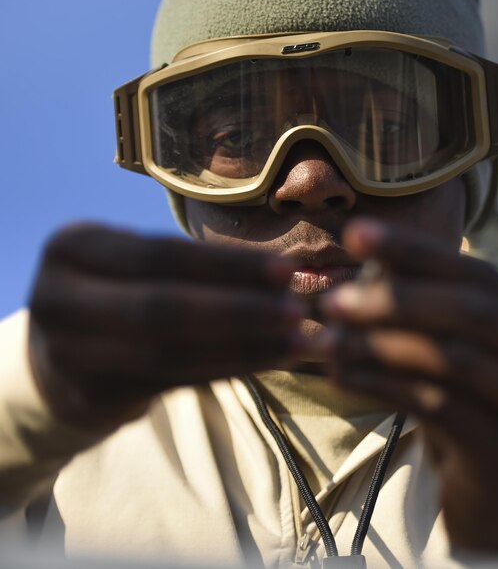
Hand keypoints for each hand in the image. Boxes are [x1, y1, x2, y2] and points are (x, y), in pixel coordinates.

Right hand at [27, 224, 302, 430]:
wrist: (56, 360)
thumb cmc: (120, 291)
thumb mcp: (136, 262)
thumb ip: (194, 264)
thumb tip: (287, 272)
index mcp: (71, 247)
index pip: (160, 255)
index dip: (226, 265)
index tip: (286, 269)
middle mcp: (57, 299)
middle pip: (161, 307)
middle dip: (238, 310)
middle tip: (297, 311)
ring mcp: (66, 354)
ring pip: (168, 352)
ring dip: (242, 347)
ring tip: (296, 342)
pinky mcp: (89, 396)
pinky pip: (171, 382)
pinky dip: (226, 370)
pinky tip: (268, 360)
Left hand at [318, 219, 497, 551]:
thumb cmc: (480, 421)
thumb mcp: (464, 360)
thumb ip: (435, 311)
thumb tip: (369, 251)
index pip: (485, 275)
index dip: (420, 252)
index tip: (358, 235)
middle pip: (475, 312)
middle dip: (397, 298)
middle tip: (334, 298)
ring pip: (457, 360)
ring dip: (383, 343)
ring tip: (328, 337)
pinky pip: (442, 409)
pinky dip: (385, 387)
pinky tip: (343, 376)